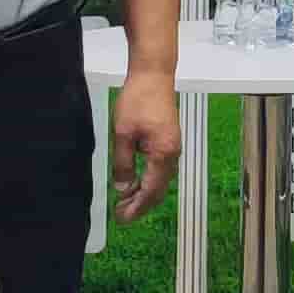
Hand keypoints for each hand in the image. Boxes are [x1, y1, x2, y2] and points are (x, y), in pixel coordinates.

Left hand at [110, 69, 179, 222]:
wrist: (154, 74)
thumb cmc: (138, 99)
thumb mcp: (123, 133)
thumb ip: (123, 163)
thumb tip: (122, 188)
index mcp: (163, 154)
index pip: (151, 191)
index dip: (136, 207)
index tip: (121, 218)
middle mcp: (172, 154)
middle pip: (159, 189)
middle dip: (140, 205)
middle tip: (120, 215)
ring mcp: (173, 147)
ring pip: (160, 180)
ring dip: (144, 194)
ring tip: (125, 202)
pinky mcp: (168, 140)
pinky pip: (161, 169)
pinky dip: (148, 180)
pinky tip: (136, 182)